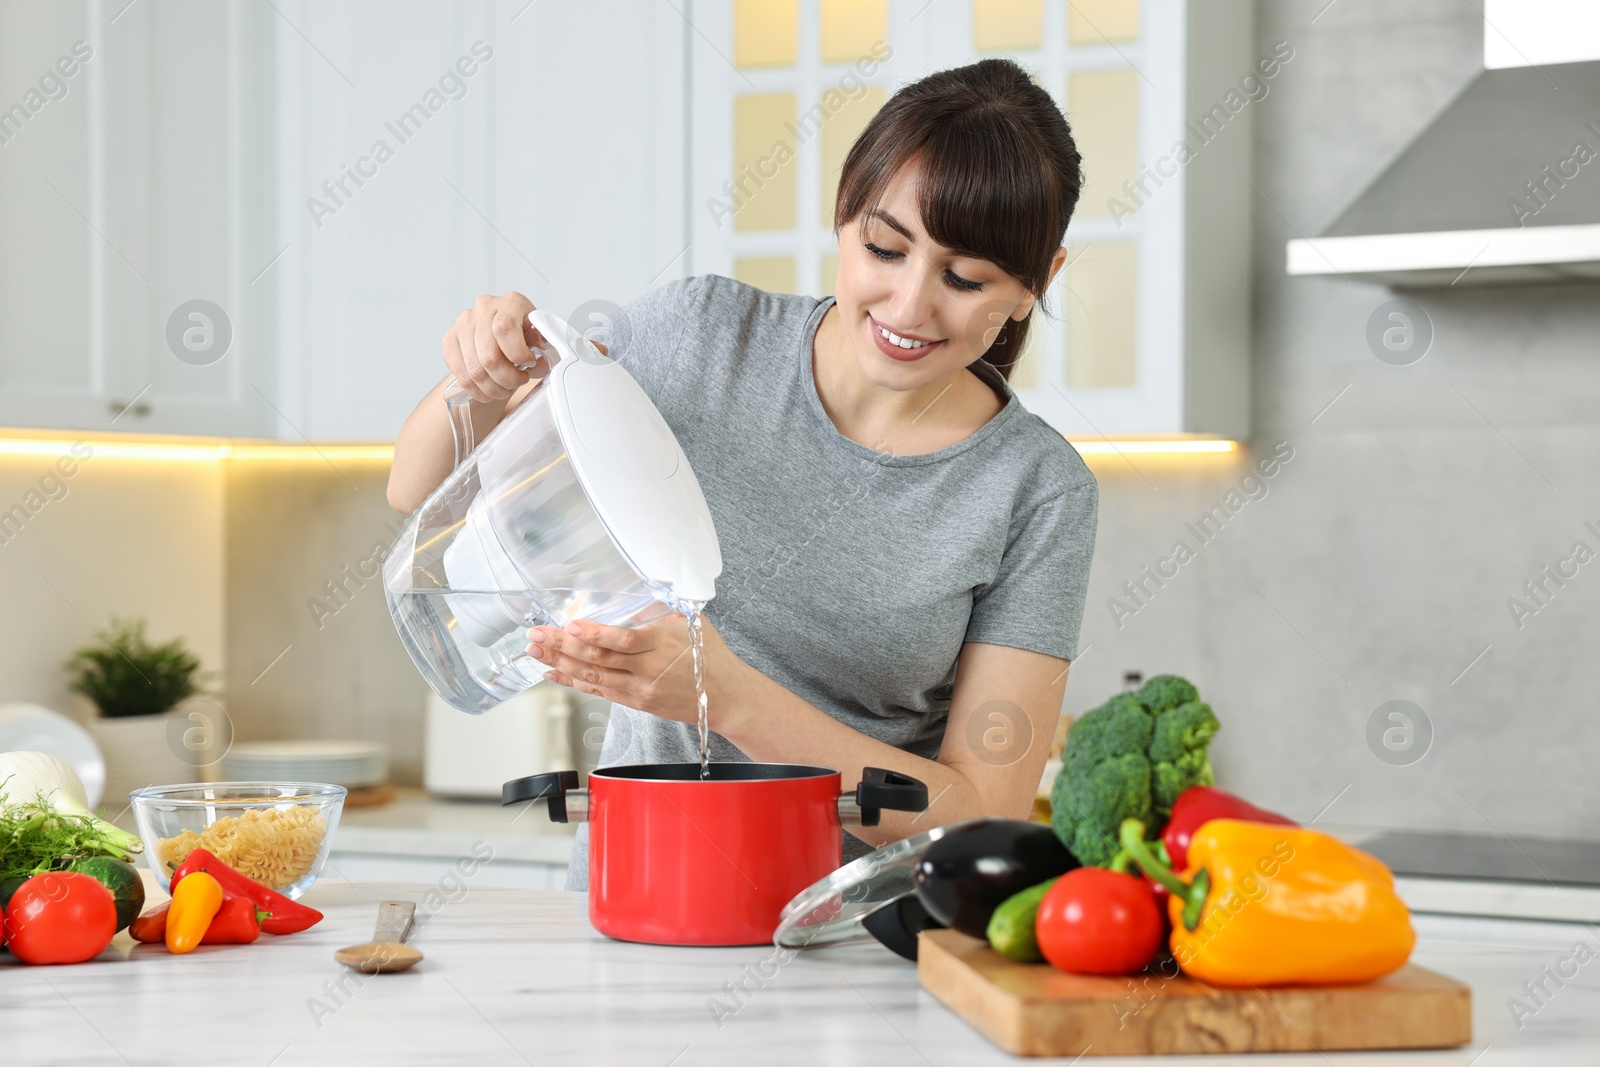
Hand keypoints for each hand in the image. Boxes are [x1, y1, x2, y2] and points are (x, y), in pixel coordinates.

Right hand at [442, 292, 609, 403]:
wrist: (497, 348)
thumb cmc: (528, 344)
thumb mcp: (550, 344)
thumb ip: (574, 346)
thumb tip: (602, 352)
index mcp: (514, 302)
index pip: (506, 329)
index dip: (519, 356)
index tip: (532, 366)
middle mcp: (484, 306)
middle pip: (490, 354)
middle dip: (509, 378)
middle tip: (519, 382)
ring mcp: (464, 322)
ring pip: (475, 368)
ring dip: (494, 387)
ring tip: (507, 387)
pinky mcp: (449, 339)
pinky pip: (460, 372)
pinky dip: (477, 388)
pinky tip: (489, 389)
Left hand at [526, 614, 748, 729]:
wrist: (726, 696)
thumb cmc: (710, 656)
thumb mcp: (691, 622)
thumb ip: (660, 611)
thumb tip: (632, 596)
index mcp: (662, 644)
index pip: (622, 640)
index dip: (593, 634)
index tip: (570, 626)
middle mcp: (648, 670)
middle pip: (598, 658)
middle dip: (562, 645)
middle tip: (536, 634)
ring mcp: (640, 689)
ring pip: (592, 676)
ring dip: (560, 662)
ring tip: (535, 651)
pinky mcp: (636, 703)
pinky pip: (599, 692)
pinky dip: (573, 683)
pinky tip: (554, 673)